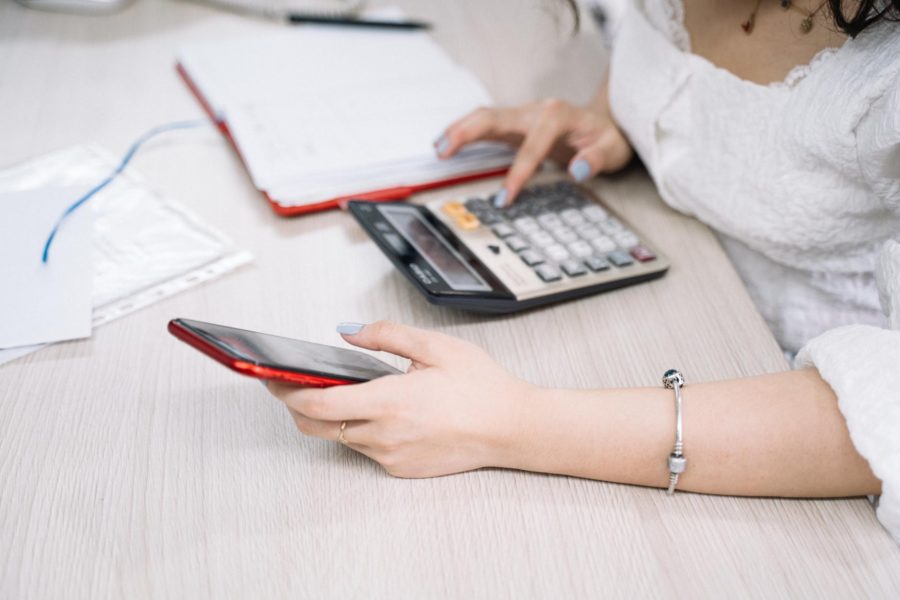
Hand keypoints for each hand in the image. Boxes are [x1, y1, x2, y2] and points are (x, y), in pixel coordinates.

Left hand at [267, 321, 537, 477]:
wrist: (513, 428)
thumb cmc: (481, 386)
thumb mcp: (435, 347)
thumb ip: (386, 335)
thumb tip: (347, 332)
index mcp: (390, 402)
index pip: (316, 405)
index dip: (285, 392)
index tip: (270, 377)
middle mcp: (384, 436)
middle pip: (316, 427)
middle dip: (297, 406)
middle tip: (292, 384)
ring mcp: (392, 458)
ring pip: (342, 438)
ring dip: (332, 417)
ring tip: (343, 390)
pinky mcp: (402, 469)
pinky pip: (367, 450)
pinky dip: (361, 431)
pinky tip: (379, 411)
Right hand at [434, 95, 632, 205]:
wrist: (605, 123)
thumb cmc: (607, 138)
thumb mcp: (612, 150)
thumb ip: (595, 160)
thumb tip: (578, 170)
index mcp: (559, 116)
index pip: (532, 146)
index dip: (517, 173)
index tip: (505, 198)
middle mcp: (536, 111)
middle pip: (495, 116)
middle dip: (468, 133)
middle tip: (444, 152)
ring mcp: (523, 116)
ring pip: (484, 117)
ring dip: (459, 130)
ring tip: (438, 149)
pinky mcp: (514, 125)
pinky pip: (485, 124)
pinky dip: (464, 132)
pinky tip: (447, 143)